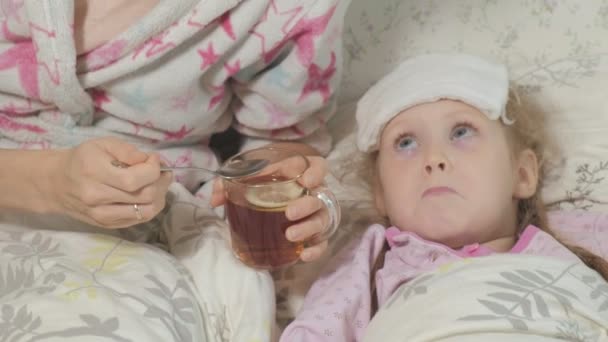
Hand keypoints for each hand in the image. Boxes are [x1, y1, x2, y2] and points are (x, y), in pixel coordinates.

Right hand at [47, 137, 172, 227]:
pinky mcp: (107, 225)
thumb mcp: (103, 144)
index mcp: (94, 173)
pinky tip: (147, 194)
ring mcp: (102, 215)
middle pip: (145, 196)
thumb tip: (150, 161)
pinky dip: (150, 206)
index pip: (134, 180)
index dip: (153, 169)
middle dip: (160, 182)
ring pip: (146, 212)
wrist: (57, 183)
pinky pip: (139, 219)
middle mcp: (97, 197)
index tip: (153, 159)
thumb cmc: (82, 160)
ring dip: (159, 197)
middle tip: (160, 171)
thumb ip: (127, 151)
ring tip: (157, 184)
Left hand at [211, 156, 330, 261]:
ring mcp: (315, 214)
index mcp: (299, 173)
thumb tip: (214, 200)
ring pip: (322, 220)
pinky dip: (316, 249)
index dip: (315, 172)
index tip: (305, 182)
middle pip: (320, 197)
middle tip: (289, 214)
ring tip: (290, 236)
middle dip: (307, 206)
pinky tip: (303, 255)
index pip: (316, 166)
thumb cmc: (260, 186)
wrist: (263, 204)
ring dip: (309, 228)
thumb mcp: (244, 180)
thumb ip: (227, 184)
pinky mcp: (313, 235)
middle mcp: (312, 193)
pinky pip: (321, 242)